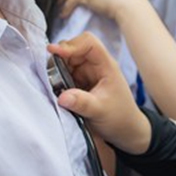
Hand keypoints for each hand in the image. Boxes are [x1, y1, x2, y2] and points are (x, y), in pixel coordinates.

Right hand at [49, 33, 150, 154]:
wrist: (125, 131)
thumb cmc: (120, 118)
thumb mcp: (100, 111)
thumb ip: (82, 103)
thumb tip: (62, 97)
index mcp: (105, 65)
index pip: (88, 43)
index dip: (71, 45)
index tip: (54, 52)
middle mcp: (95, 66)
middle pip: (73, 50)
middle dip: (60, 58)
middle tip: (50, 73)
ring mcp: (86, 75)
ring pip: (66, 63)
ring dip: (56, 70)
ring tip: (52, 83)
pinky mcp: (79, 84)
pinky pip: (64, 76)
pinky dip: (57, 80)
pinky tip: (54, 89)